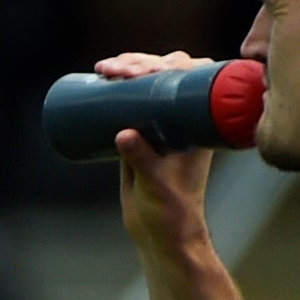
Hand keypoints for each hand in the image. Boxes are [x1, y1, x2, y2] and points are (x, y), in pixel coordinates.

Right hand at [92, 51, 216, 251]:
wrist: (162, 235)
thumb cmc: (171, 212)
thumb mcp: (156, 185)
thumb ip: (142, 160)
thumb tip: (122, 134)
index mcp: (197, 125)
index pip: (191, 78)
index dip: (169, 64)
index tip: (142, 70)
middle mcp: (182, 120)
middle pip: (165, 75)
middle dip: (139, 64)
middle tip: (113, 69)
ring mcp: (162, 126)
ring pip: (147, 86)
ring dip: (126, 69)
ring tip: (102, 70)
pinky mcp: (142, 136)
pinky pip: (131, 102)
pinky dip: (117, 86)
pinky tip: (101, 75)